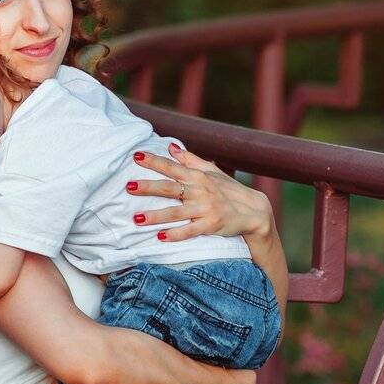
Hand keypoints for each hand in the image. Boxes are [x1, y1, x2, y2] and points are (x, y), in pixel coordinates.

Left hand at [129, 142, 274, 242]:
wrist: (255, 211)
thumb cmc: (229, 190)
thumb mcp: (212, 172)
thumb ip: (190, 160)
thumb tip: (172, 146)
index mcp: (198, 177)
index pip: (172, 167)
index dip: (154, 161)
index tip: (136, 156)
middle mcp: (200, 191)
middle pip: (170, 188)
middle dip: (148, 187)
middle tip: (128, 186)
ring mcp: (206, 209)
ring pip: (176, 212)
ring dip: (156, 215)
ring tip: (136, 219)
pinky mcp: (211, 225)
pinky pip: (190, 230)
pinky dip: (176, 234)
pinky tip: (160, 237)